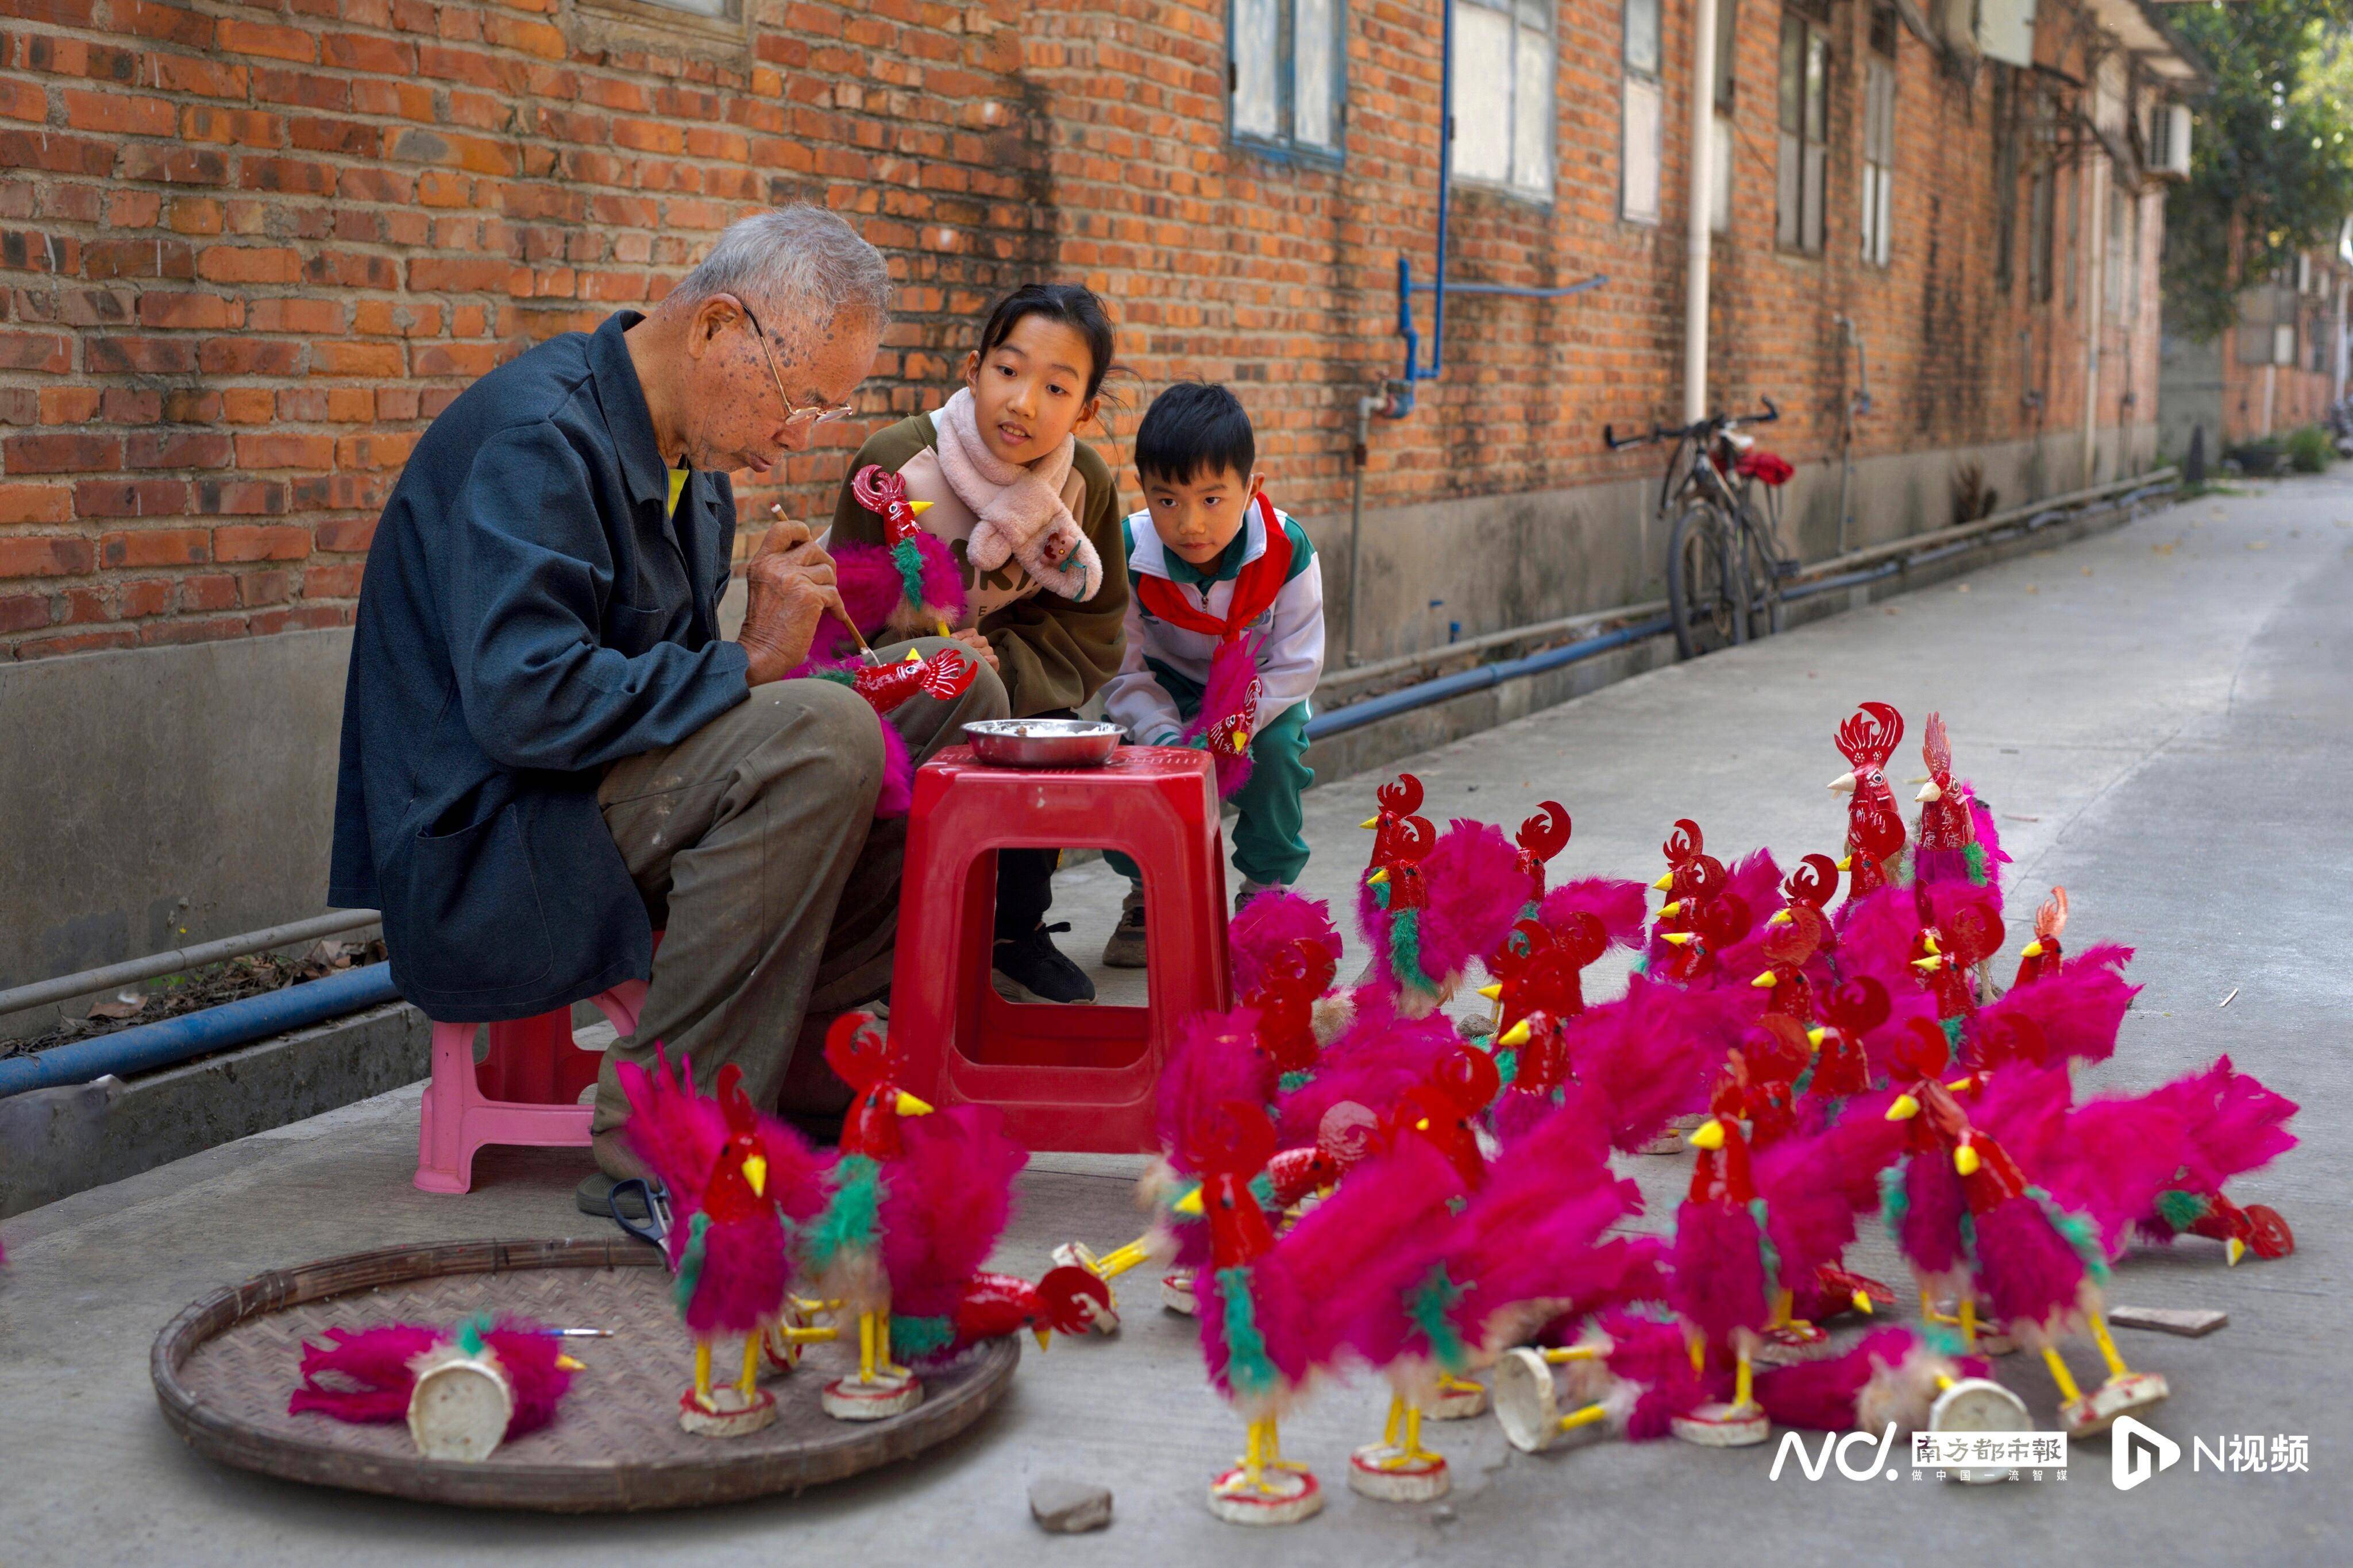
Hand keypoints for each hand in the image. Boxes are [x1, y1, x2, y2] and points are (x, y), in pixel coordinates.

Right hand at [738, 511, 847, 686]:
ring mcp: (793, 579)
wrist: (763, 652)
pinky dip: (837, 607)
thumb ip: (783, 568)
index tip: (808, 542)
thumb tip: (816, 554)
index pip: (783, 529)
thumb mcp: (766, 587)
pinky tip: (832, 615)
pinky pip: (834, 594)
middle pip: (813, 547)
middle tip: (824, 581)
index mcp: (762, 562)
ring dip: (830, 588)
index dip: (801, 531)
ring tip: (821, 603)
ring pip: (827, 571)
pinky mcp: (809, 596)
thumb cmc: (767, 626)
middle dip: (824, 563)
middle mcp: (776, 566)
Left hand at [949, 627, 999, 673]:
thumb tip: (946, 641)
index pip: (968, 632)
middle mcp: (981, 641)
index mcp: (972, 636)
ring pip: (984, 649)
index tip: (952, 638)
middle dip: (966, 645)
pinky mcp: (994, 663)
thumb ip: (952, 646)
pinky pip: (994, 659)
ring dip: (976, 653)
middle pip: (975, 640)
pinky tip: (985, 660)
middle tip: (958, 651)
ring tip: (969, 658)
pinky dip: (990, 659)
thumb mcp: (956, 653)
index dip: (960, 635)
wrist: (972, 677)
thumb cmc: (962, 662)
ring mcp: (989, 651)